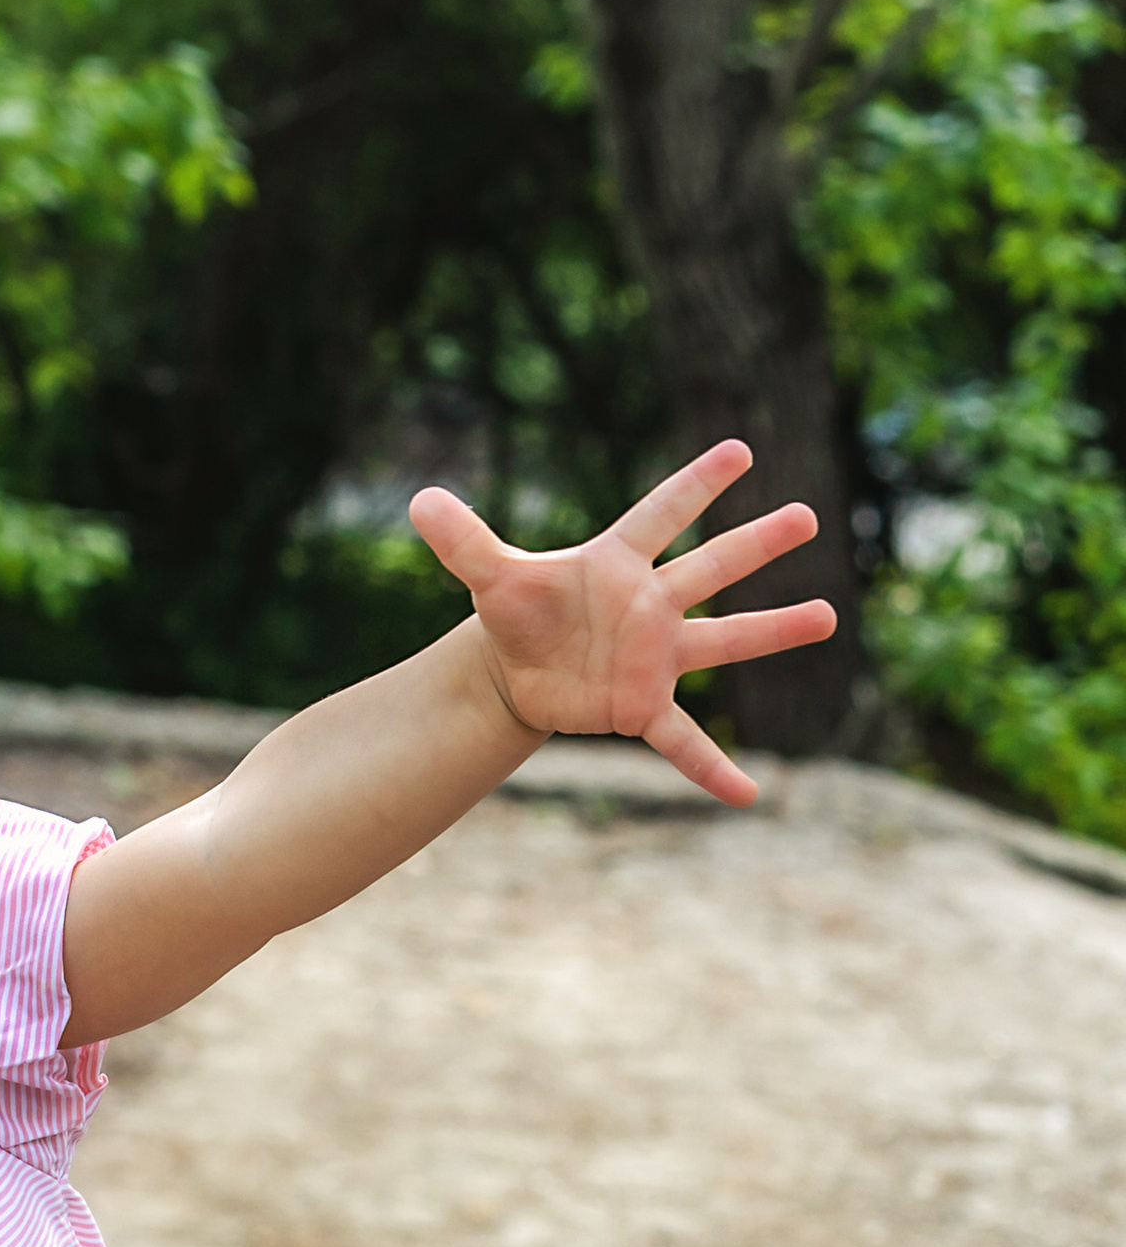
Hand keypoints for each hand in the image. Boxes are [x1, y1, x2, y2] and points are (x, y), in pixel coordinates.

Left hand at [406, 439, 837, 808]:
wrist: (516, 669)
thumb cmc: (516, 612)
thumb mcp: (488, 578)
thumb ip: (463, 541)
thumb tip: (418, 499)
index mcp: (616, 564)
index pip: (660, 515)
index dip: (694, 485)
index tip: (738, 451)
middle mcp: (649, 604)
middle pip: (710, 568)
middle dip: (755, 544)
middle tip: (807, 516)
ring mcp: (654, 655)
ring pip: (723, 641)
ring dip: (772, 630)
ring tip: (828, 615)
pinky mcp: (642, 704)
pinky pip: (683, 740)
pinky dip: (711, 767)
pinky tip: (748, 795)